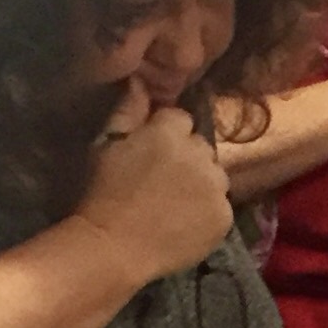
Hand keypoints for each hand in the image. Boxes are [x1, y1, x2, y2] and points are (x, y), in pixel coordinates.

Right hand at [74, 81, 232, 286]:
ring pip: (215, 176)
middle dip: (187, 158)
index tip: (150, 154)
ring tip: (175, 204)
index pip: (180, 119)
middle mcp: (201, 154)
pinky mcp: (224, 217)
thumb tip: (141, 82)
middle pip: (202, 147)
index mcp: (171, 132)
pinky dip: (207, 213)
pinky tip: (184, 224)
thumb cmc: (102, 192)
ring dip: (202, 184)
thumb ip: (129, 109)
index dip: (165, 135)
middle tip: (163, 181)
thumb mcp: (106, 143)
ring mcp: (216, 188)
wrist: (114, 246)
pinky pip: (220, 207)